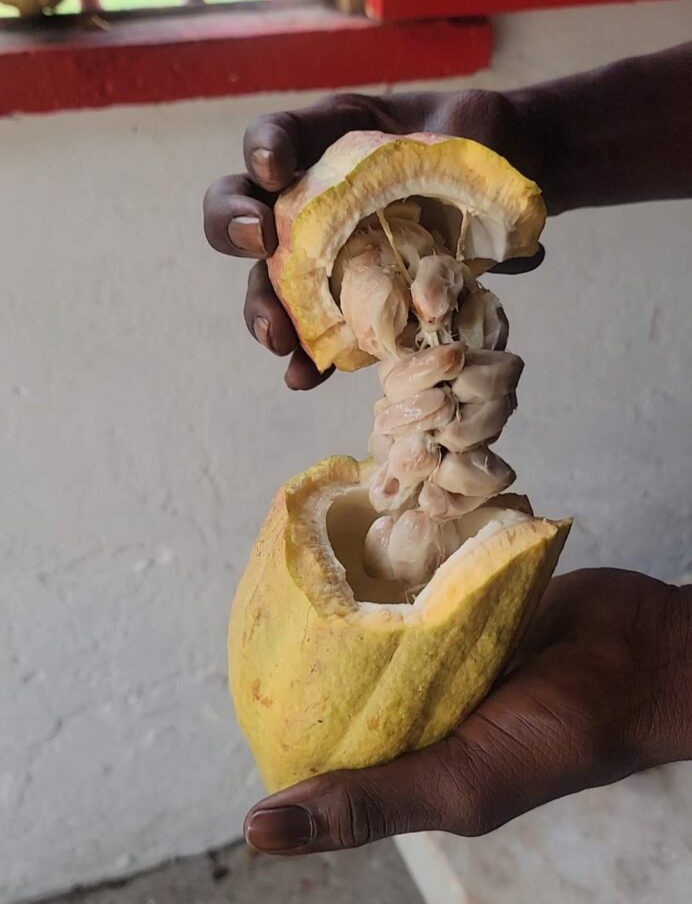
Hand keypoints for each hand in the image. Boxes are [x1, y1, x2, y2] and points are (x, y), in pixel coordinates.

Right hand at [203, 89, 545, 389]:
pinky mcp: (352, 299)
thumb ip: (467, 131)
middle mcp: (314, 197)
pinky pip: (317, 331)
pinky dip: (307, 357)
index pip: (281, 136)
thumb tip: (472, 152)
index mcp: (333, 140)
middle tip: (259, 241)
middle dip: (234, 224)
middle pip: (246, 208)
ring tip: (276, 335)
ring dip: (262, 308)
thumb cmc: (483, 147)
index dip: (265, 148)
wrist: (505, 193)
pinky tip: (303, 377)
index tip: (274, 169)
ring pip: (271, 280)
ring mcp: (328, 253)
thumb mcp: (477, 124)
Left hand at [243, 568, 691, 853]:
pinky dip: (389, 564)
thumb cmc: (562, 731)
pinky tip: (354, 539)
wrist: (643, 652)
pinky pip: (412, 579)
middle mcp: (419, 702)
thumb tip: (258, 830)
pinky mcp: (462, 600)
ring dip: (346, 596)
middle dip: (308, 645)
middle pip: (344, 676)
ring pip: (374, 621)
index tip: (245, 678)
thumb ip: (369, 802)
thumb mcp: (462, 783)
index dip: (283, 719)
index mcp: (409, 757)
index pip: (325, 743)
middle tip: (269, 601)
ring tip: (300, 561)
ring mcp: (441, 648)